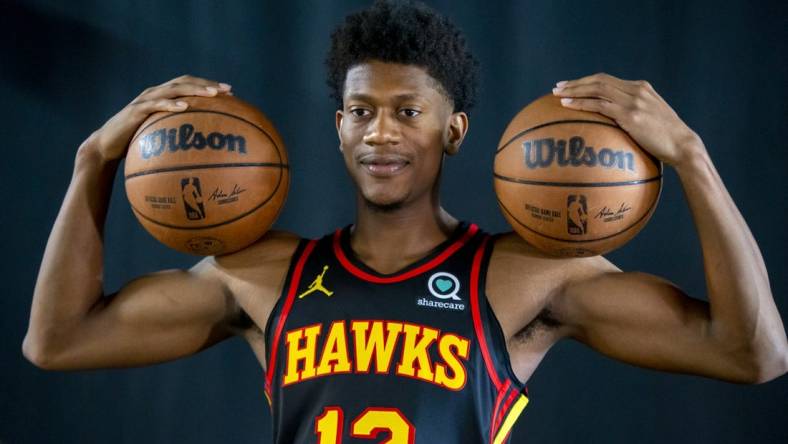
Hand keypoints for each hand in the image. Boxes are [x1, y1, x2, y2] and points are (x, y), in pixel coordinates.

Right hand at [81, 75, 231, 162]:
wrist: (106, 146)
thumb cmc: (137, 144)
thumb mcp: (162, 139)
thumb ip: (179, 137)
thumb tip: (206, 151)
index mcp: (164, 98)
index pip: (190, 86)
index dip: (209, 86)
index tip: (231, 92)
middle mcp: (155, 93)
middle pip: (185, 82)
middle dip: (207, 84)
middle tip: (227, 90)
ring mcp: (145, 100)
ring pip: (173, 89)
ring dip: (194, 90)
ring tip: (212, 94)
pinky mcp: (135, 111)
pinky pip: (155, 105)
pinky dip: (170, 104)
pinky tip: (184, 107)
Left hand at [552, 73, 703, 166]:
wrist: (683, 146)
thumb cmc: (666, 140)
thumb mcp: (650, 120)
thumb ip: (633, 114)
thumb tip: (613, 125)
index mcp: (641, 88)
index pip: (607, 79)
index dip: (586, 81)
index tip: (570, 85)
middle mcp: (637, 90)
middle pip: (599, 80)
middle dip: (576, 83)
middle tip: (557, 87)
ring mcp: (634, 102)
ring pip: (597, 89)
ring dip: (574, 91)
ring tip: (557, 95)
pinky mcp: (630, 116)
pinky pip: (599, 105)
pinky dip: (581, 104)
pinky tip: (567, 106)